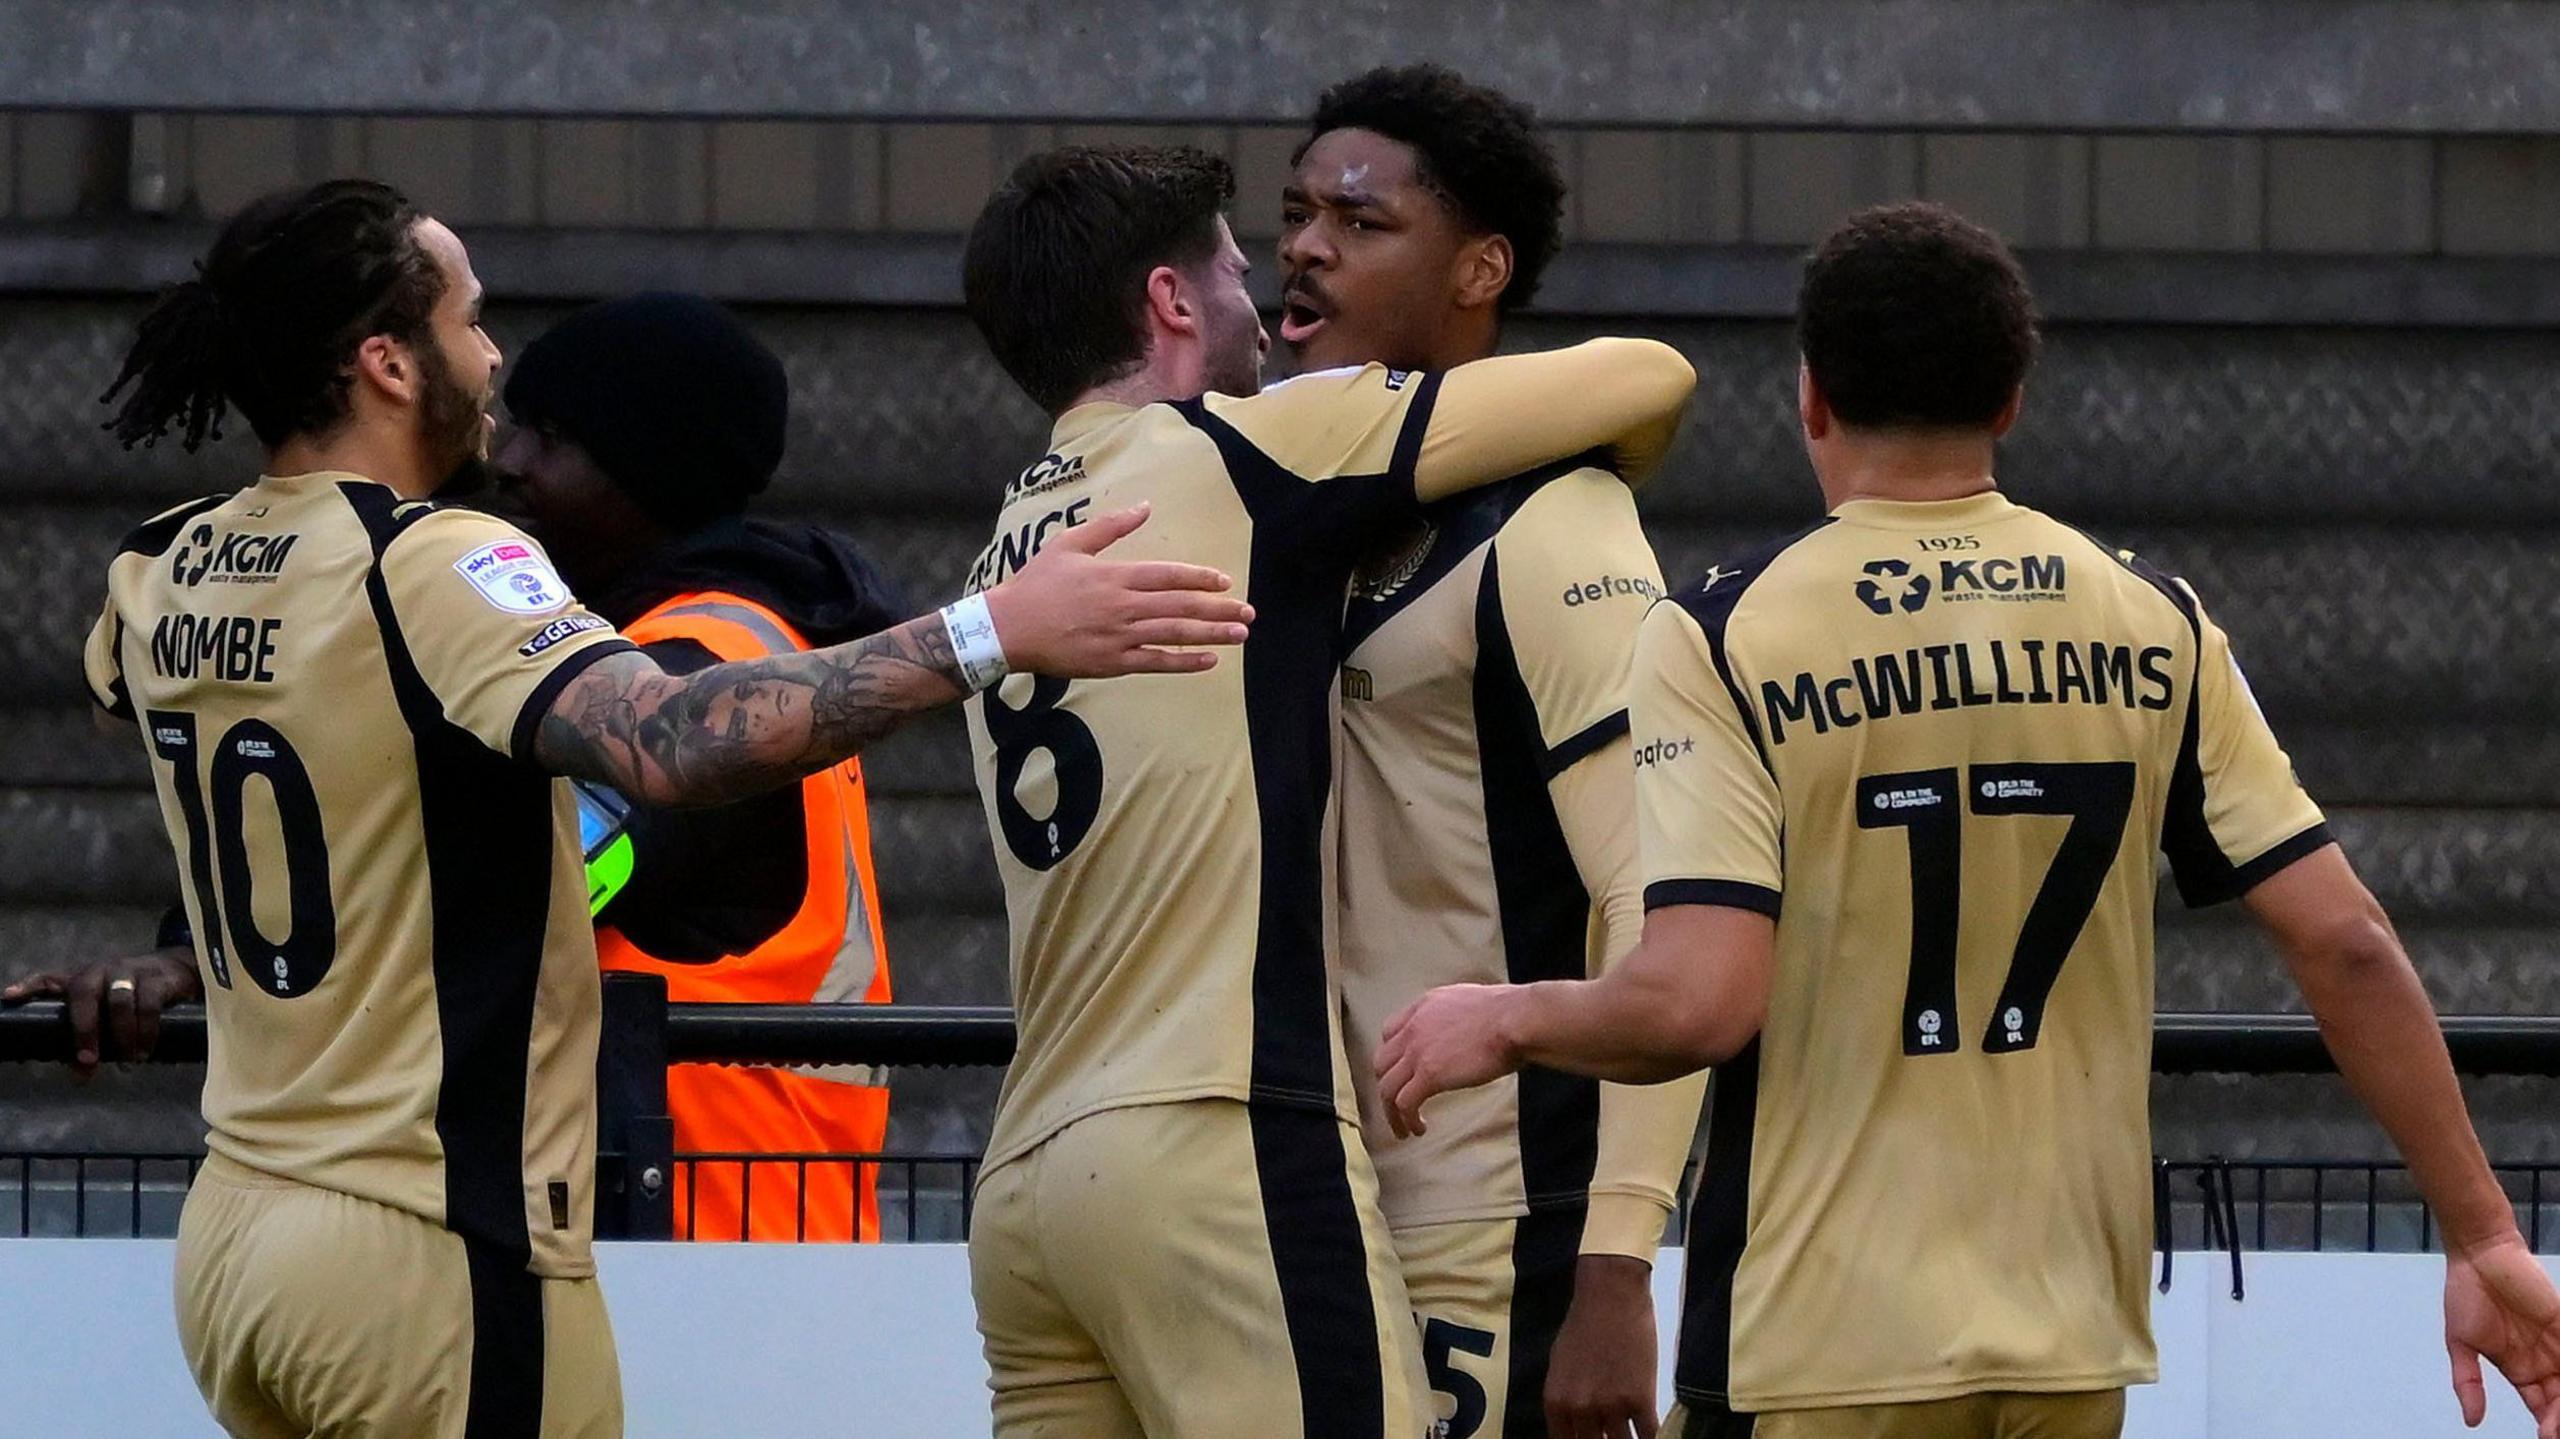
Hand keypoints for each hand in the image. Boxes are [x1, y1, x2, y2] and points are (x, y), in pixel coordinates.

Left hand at [0, 948, 201, 1077]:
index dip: (29, 986)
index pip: (49, 978)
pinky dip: (147, 1031)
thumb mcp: (108, 1009)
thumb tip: (81, 1076)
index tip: (10, 997)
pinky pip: (149, 1005)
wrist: (178, 970)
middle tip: (88, 1061)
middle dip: (84, 1030)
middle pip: (84, 994)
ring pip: (119, 1002)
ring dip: (122, 1035)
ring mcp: (129, 971)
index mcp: (81, 978)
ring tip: (128, 1061)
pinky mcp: (157, 978)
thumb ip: (91, 1037)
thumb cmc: (132, 994)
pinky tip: (145, 1050)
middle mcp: (100, 970)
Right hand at [984, 504, 1252, 676]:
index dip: (1199, 578)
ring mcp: (1119, 636)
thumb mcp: (1070, 543)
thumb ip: (1111, 526)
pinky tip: (1209, 660)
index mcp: (1115, 575)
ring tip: (1240, 634)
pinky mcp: (1112, 663)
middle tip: (1249, 612)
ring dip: (1212, 634)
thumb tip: (1144, 507)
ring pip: (1174, 633)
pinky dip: (1184, 661)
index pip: (1168, 575)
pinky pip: (1156, 662)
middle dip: (1219, 608)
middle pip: (1180, 604)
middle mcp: (1123, 606)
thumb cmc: (1038, 583)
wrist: (1009, 627)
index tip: (1225, 582)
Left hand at [1373, 983, 1524, 1138]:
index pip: (1390, 1032)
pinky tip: (1419, 1128)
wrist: (1515, 1020)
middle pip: (1382, 1063)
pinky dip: (1407, 1120)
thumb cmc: (1510, 1013)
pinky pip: (1404, 1103)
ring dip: (1391, 1112)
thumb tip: (1466, 1034)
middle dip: (1387, 1086)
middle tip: (1396, 1104)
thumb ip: (1456, 1017)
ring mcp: (1418, 1051)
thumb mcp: (1470, 1003)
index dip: (1392, 1057)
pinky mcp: (1429, 1075)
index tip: (1400, 1073)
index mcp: (1425, 1007)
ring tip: (1402, 1129)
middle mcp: (1414, 1027)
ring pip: (1387, 1087)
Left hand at [1546, 1255, 1659, 1438]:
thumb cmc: (1583, 1325)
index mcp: (1556, 1403)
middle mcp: (1580, 1409)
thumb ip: (1566, 1401)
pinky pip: (1648, 1435)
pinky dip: (1650, 1437)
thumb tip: (1574, 1426)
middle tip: (1614, 1436)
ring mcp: (1612, 1406)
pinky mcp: (1641, 1399)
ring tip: (1632, 1435)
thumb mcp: (1560, 1367)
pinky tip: (1650, 1433)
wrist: (1611, 1295)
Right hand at [2447, 1233, 2559, 1435]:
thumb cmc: (2465, 1292)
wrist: (2479, 1253)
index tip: (2546, 1437)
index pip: (2542, 1406)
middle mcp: (2544, 1359)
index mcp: (2520, 1368)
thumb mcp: (2460, 1343)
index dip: (2548, 1424)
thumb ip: (2467, 1382)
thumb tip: (2472, 1420)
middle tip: (2555, 1432)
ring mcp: (2558, 1342)